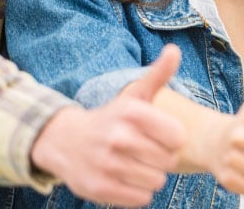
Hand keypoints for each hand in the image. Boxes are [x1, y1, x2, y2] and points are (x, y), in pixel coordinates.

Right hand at [31, 44, 187, 206]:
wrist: (65, 141)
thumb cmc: (111, 118)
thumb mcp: (134, 95)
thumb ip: (159, 74)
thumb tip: (175, 49)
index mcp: (131, 112)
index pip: (178, 137)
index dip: (173, 139)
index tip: (160, 135)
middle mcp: (118, 137)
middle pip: (168, 161)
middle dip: (162, 159)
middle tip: (145, 152)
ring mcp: (107, 164)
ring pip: (156, 181)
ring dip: (150, 176)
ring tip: (135, 164)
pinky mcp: (99, 188)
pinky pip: (141, 199)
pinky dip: (138, 192)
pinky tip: (125, 178)